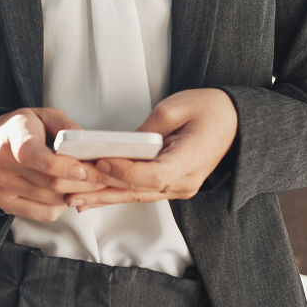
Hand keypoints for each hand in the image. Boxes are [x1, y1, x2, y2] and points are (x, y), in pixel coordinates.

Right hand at [0, 107, 107, 221]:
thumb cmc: (20, 130)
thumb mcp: (42, 115)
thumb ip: (66, 127)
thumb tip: (87, 145)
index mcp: (13, 136)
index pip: (35, 156)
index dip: (63, 166)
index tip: (85, 169)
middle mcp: (2, 163)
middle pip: (50, 183)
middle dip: (82, 183)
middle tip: (102, 178)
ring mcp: (2, 187)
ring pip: (51, 201)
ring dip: (75, 195)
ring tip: (87, 185)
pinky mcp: (4, 204)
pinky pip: (44, 214)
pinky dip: (61, 206)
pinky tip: (65, 193)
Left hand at [64, 88, 237, 210]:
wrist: (235, 122)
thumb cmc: (210, 110)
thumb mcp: (176, 108)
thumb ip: (148, 130)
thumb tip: (122, 145)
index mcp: (190, 160)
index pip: (154, 175)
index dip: (125, 171)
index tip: (100, 161)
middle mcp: (184, 182)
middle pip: (138, 189)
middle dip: (102, 186)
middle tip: (70, 184)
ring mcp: (178, 188)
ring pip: (135, 196)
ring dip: (103, 196)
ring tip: (73, 198)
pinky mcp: (170, 186)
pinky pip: (139, 193)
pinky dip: (115, 195)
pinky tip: (92, 199)